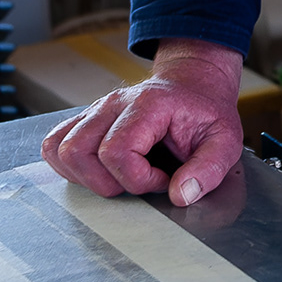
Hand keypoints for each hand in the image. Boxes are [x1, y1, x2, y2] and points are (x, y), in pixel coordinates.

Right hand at [40, 37, 244, 204]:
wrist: (193, 85)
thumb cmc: (206, 114)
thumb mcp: (226, 141)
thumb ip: (209, 170)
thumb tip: (181, 196)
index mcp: (147, 105)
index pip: (116, 151)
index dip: (138, 179)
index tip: (164, 180)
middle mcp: (113, 104)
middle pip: (78, 151)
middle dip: (107, 183)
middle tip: (140, 181)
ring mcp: (95, 110)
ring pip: (60, 148)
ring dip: (85, 177)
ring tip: (119, 178)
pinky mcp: (86, 120)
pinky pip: (55, 144)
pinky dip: (70, 166)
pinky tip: (100, 172)